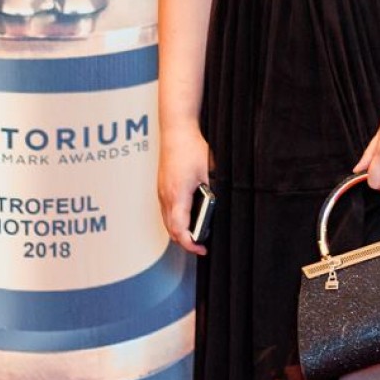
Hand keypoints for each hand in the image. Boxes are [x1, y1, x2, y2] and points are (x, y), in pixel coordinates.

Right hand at [157, 125, 210, 256]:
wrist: (176, 131)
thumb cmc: (191, 148)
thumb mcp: (209, 172)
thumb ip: (212, 192)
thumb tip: (217, 207)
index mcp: (178, 195)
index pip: (179, 229)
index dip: (190, 244)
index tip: (201, 249)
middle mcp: (166, 196)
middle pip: (170, 229)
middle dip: (185, 241)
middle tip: (201, 245)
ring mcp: (161, 192)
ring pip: (166, 221)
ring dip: (179, 231)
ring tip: (196, 234)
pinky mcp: (162, 187)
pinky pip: (165, 211)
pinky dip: (175, 220)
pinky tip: (187, 217)